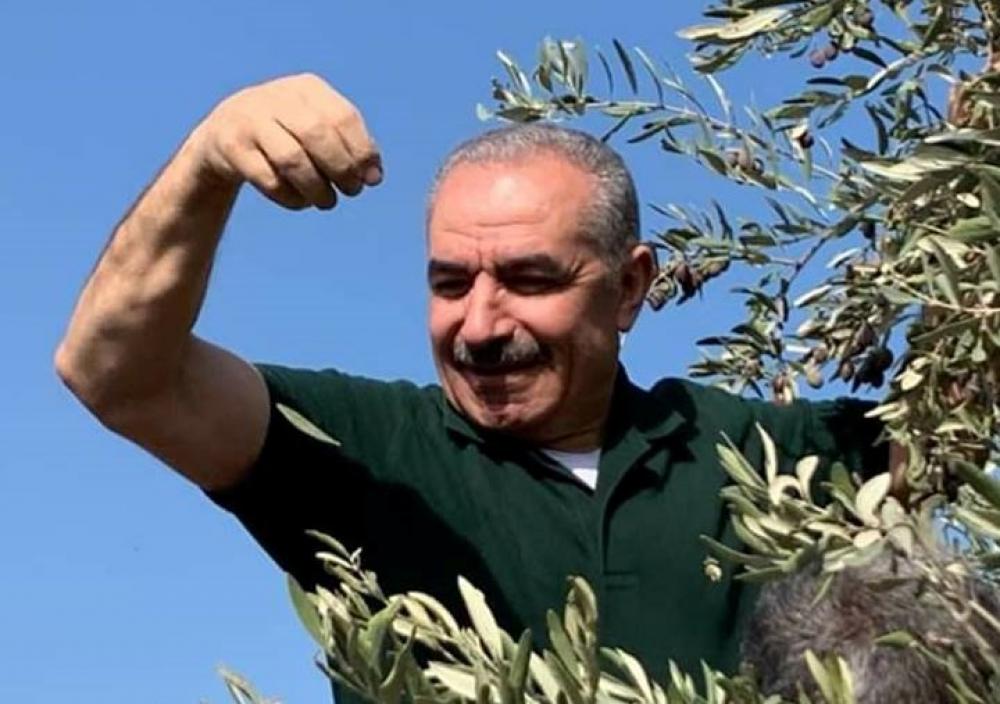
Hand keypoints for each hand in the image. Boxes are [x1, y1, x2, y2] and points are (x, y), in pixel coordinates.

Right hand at [188, 73, 381, 209]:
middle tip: (352, 191)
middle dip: (341, 168)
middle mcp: (277, 97)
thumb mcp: (318, 129)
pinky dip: (291, 197)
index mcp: (307, 88)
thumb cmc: (288, 135)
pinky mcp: (230, 146)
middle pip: (317, 134)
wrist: (224, 135)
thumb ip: (350, 147)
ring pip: (291, 158)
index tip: (372, 180)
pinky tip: (301, 202)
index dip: (362, 152)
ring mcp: (250, 119)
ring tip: (327, 202)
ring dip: (317, 188)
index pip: (343, 117)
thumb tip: (375, 176)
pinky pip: (268, 179)